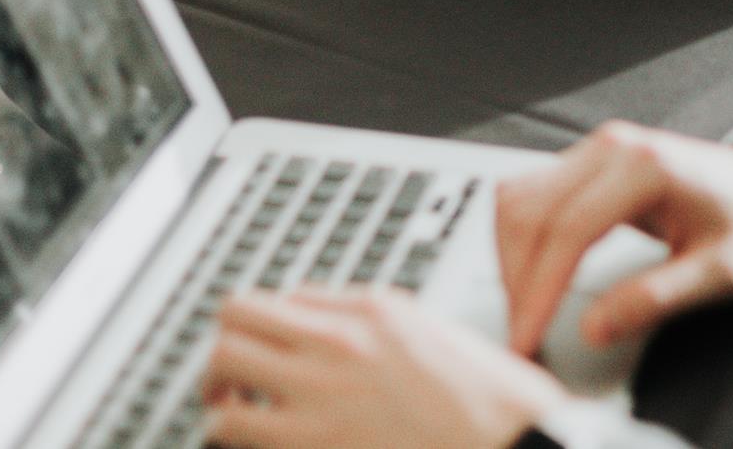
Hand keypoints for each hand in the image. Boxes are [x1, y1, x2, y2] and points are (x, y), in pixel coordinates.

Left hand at [202, 289, 567, 448]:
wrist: (511, 443)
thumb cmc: (489, 397)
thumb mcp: (434, 331)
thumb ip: (377, 321)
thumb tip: (332, 322)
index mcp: (371, 310)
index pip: (281, 298)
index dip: (266, 326)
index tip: (267, 348)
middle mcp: (336, 345)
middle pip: (233, 323)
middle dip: (225, 351)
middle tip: (233, 377)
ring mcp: (319, 398)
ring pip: (222, 379)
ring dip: (221, 398)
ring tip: (234, 414)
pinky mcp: (310, 446)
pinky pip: (236, 434)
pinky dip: (232, 439)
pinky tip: (252, 444)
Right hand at [497, 121, 732, 357]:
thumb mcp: (719, 272)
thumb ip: (656, 299)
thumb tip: (593, 329)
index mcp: (645, 167)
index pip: (569, 230)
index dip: (540, 290)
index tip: (527, 338)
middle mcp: (611, 147)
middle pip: (530, 211)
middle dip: (517, 280)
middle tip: (521, 338)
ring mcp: (596, 149)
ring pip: (519, 198)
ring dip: (511, 258)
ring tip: (524, 313)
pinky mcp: (588, 161)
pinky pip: (533, 193)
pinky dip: (521, 239)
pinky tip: (531, 277)